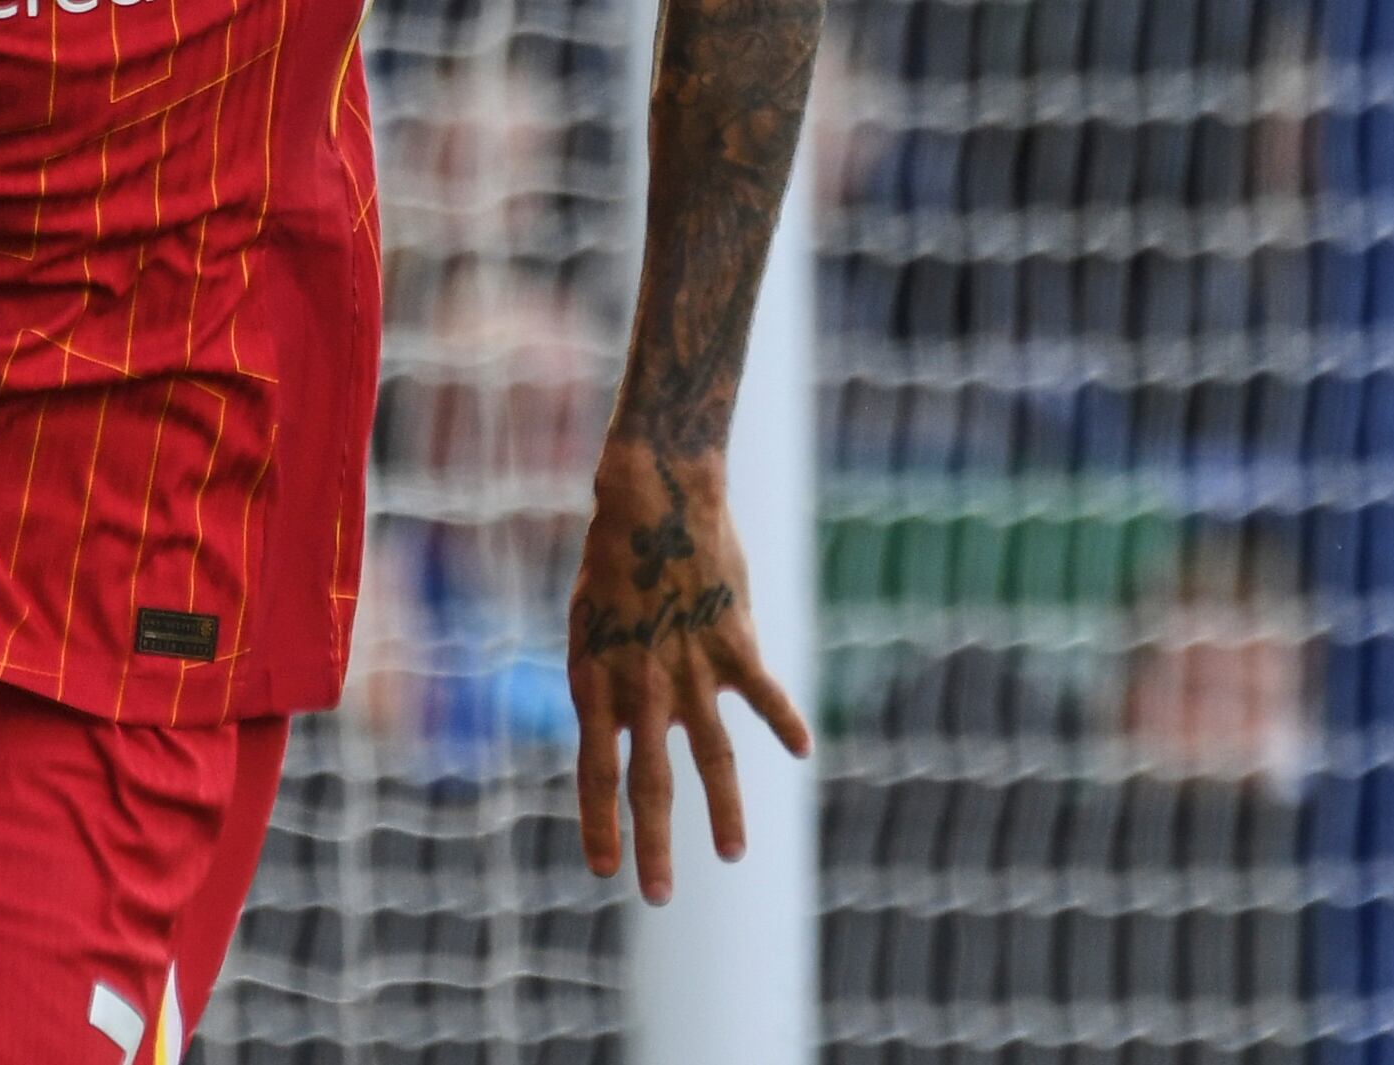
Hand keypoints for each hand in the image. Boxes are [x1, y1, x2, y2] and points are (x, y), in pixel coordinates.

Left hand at [567, 439, 809, 902]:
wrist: (653, 497)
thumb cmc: (617, 564)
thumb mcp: (593, 627)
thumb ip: (614, 685)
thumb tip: (635, 735)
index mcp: (595, 679)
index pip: (594, 768)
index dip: (599, 821)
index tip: (603, 868)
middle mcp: (640, 683)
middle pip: (647, 779)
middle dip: (652, 842)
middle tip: (657, 896)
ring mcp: (689, 666)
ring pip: (711, 754)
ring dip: (721, 808)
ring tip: (732, 854)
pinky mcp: (734, 642)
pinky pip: (764, 694)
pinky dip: (784, 723)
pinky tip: (801, 751)